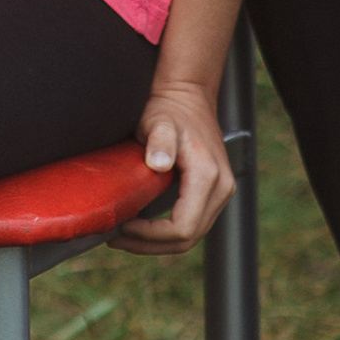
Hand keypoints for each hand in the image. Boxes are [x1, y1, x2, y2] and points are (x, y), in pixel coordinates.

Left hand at [112, 79, 232, 250]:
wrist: (189, 95)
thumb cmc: (169, 108)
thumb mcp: (158, 120)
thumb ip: (159, 140)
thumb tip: (159, 164)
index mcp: (207, 175)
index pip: (183, 227)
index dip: (151, 236)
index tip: (123, 227)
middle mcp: (222, 188)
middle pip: (188, 238)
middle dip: (150, 244)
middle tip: (118, 237)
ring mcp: (222, 192)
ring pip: (192, 236)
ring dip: (158, 242)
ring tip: (126, 235)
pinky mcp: (215, 193)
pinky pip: (193, 224)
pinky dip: (168, 232)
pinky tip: (144, 226)